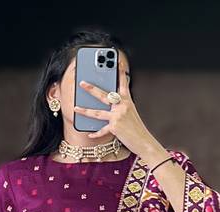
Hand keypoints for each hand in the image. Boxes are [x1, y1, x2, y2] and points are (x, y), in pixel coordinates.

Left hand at [74, 53, 166, 167]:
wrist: (144, 141)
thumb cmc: (136, 129)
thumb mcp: (131, 113)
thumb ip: (120, 106)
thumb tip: (108, 102)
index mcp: (127, 100)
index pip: (122, 83)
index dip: (119, 72)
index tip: (116, 61)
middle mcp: (122, 106)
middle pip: (104, 95)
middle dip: (91, 88)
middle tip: (81, 82)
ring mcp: (118, 116)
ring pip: (97, 112)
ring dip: (84, 110)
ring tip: (76, 108)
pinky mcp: (115, 127)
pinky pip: (102, 130)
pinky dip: (95, 133)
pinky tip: (89, 134)